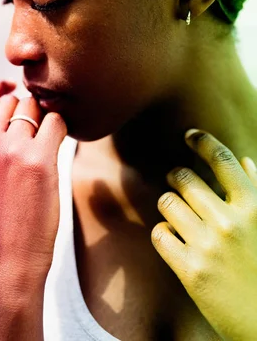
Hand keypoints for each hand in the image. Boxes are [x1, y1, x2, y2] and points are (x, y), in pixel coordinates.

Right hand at [0, 80, 66, 285]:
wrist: (4, 265)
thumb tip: (5, 109)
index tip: (12, 90)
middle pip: (12, 100)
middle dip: (25, 110)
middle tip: (34, 133)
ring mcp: (11, 149)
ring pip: (34, 108)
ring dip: (43, 119)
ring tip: (45, 143)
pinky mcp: (40, 159)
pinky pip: (56, 122)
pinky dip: (60, 128)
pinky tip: (58, 146)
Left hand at [151, 129, 256, 340]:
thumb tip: (246, 160)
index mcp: (254, 207)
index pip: (223, 160)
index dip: (203, 141)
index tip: (189, 135)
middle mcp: (230, 222)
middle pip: (184, 179)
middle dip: (176, 178)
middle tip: (177, 182)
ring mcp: (208, 246)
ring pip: (167, 203)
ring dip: (169, 206)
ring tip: (178, 215)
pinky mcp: (190, 270)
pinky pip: (159, 234)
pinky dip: (164, 234)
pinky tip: (175, 240)